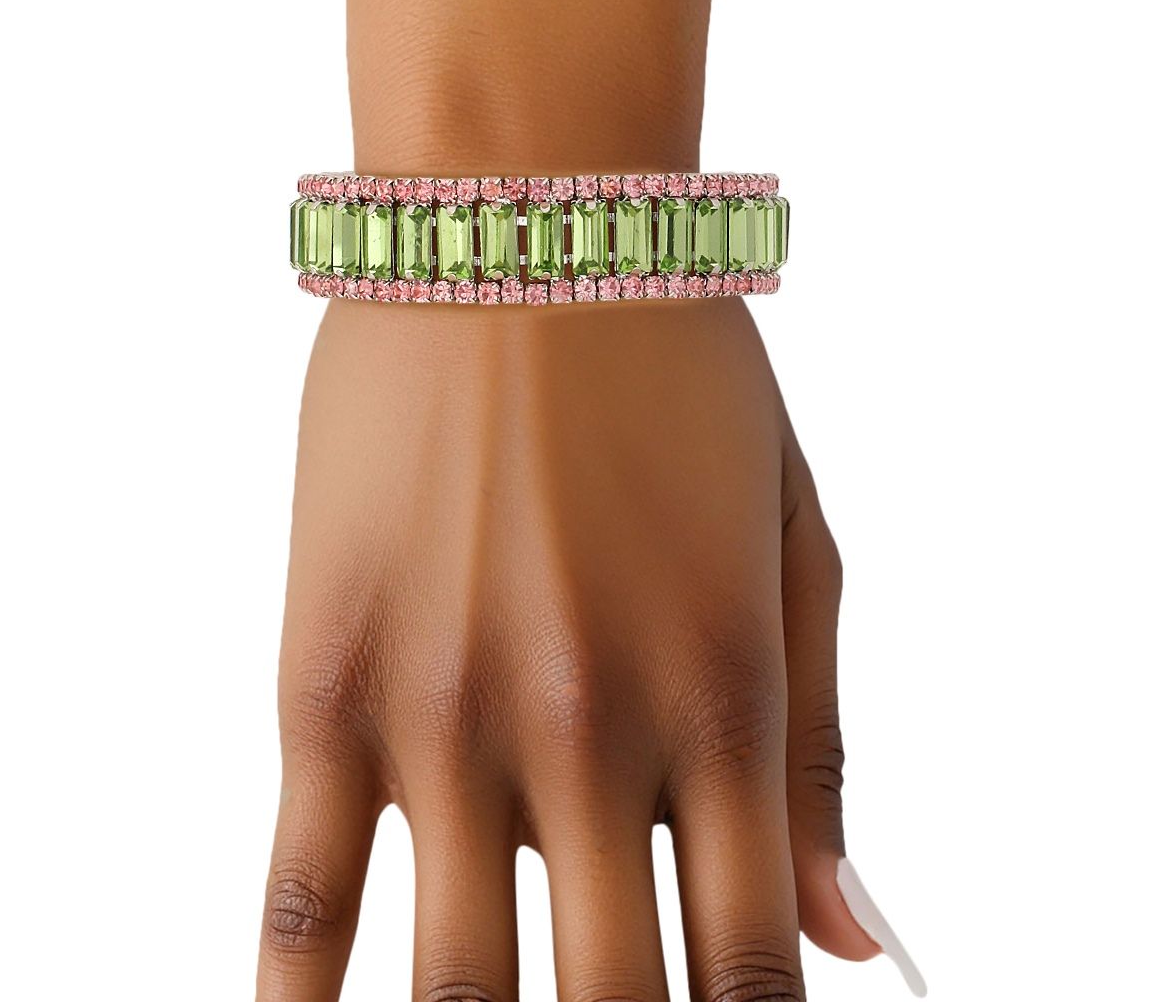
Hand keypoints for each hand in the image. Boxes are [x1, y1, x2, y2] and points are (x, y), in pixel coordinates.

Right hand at [258, 296, 875, 1000]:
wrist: (522, 231)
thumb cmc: (674, 375)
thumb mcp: (793, 541)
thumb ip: (820, 747)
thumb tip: (851, 938)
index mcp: (725, 699)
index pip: (753, 968)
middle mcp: (589, 731)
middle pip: (614, 1000)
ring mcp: (447, 714)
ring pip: (461, 980)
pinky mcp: (328, 677)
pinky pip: (303, 891)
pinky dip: (304, 1000)